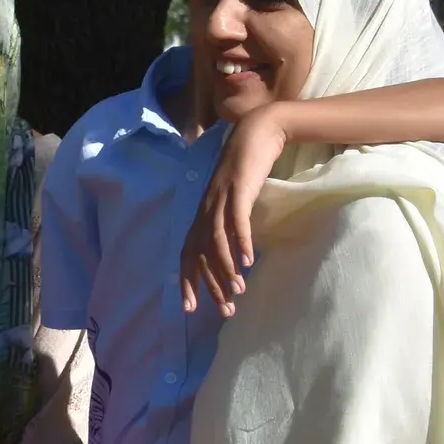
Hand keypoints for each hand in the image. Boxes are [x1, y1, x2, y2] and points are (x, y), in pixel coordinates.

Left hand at [182, 104, 287, 315]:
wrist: (256, 133)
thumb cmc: (247, 170)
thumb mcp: (233, 202)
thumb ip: (229, 225)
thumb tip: (233, 253)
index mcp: (202, 215)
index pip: (186, 255)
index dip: (187, 281)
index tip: (190, 309)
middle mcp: (205, 210)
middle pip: (200, 255)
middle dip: (210, 285)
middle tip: (224, 310)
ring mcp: (219, 199)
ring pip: (215, 242)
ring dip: (225, 268)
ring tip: (238, 291)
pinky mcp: (237, 190)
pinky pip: (236, 222)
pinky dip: (240, 242)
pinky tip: (248, 262)